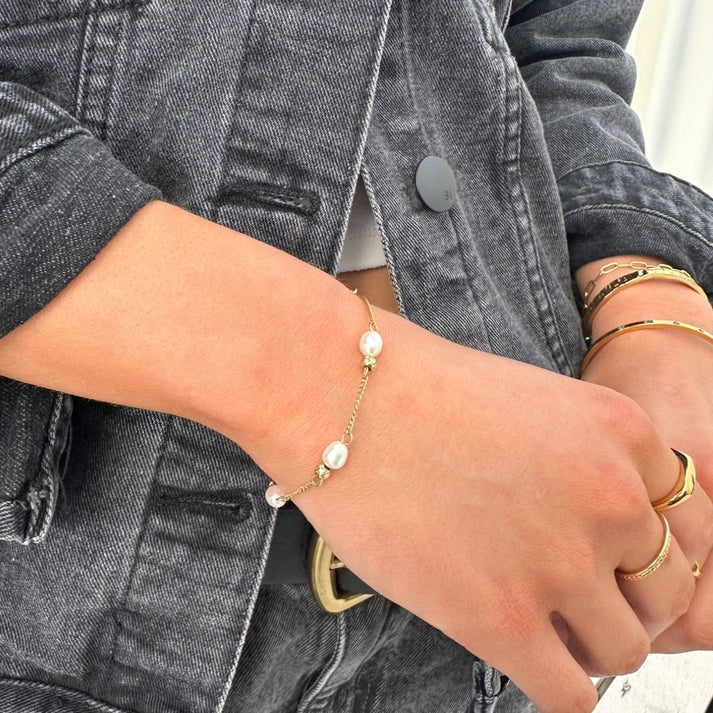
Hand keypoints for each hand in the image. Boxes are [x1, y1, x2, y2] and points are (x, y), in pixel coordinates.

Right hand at [223, 284, 697, 712]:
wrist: (342, 395)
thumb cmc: (416, 388)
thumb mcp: (528, 401)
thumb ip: (577, 460)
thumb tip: (588, 531)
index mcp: (624, 433)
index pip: (678, 521)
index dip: (636, 547)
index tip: (603, 559)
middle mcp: (612, 497)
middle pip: (664, 589)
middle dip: (619, 597)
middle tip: (568, 594)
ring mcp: (564, 561)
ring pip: (624, 649)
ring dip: (585, 643)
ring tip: (536, 622)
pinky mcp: (504, 619)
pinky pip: (571, 695)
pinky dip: (555, 684)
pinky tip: (517, 652)